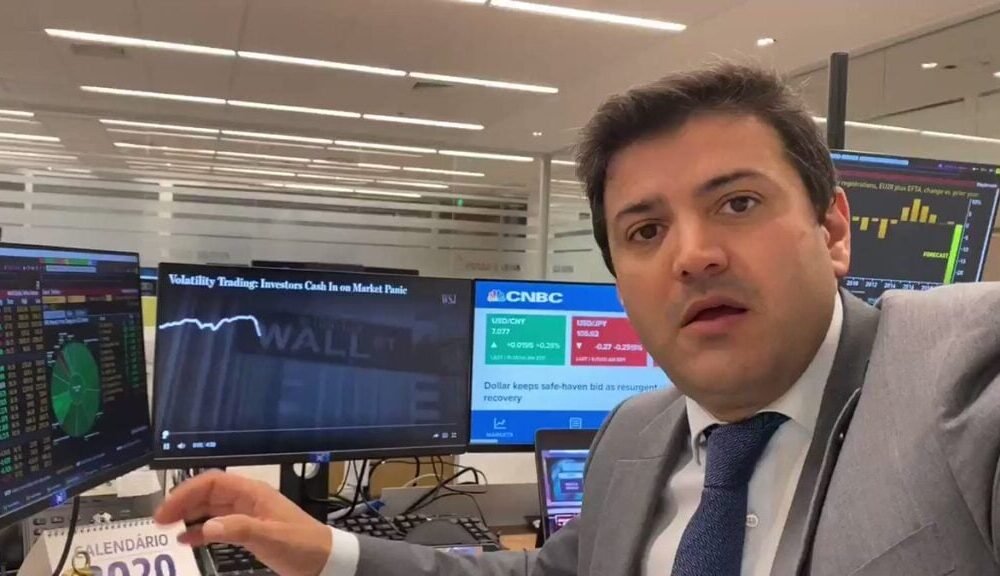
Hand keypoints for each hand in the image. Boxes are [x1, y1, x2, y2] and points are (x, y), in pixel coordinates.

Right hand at [154, 471, 331, 575]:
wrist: (326, 560)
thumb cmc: (302, 546)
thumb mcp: (271, 537)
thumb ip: (239, 529)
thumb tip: (205, 526)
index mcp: (254, 493)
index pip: (213, 482)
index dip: (187, 492)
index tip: (167, 510)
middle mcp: (248, 499)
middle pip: (208, 493)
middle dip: (183, 503)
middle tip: (159, 521)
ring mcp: (248, 514)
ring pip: (211, 508)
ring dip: (189, 515)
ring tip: (167, 529)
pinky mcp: (249, 530)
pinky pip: (218, 524)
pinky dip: (200, 530)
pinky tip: (186, 540)